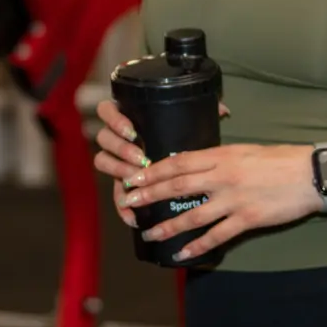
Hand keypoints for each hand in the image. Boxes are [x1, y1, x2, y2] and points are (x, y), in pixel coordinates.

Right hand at [91, 99, 227, 228]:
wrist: (183, 161)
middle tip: (140, 159)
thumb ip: (202, 111)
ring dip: (118, 171)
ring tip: (135, 181)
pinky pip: (115, 194)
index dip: (115, 121)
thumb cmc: (182, 136)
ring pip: (103, 161)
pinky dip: (121, 206)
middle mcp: (117, 138)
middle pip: (104, 138)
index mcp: (128, 116)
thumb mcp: (190, 122)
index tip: (133, 132)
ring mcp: (117, 161)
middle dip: (121, 149)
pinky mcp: (122, 184)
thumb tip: (224, 110)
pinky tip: (131, 215)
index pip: (108, 111)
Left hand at [120, 143, 320, 260]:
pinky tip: (182, 253)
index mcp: (222, 155)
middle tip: (129, 201)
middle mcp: (224, 176)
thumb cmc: (279, 159)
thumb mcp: (244, 150)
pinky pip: (217, 235)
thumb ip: (218, 158)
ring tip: (149, 233)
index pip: (179, 162)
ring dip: (168, 225)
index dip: (154, 171)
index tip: (134, 176)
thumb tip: (191, 165)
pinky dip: (198, 245)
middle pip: (178, 186)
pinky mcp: (248, 219)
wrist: (312, 174)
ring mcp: (235, 199)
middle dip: (150, 194)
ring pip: (193, 214)